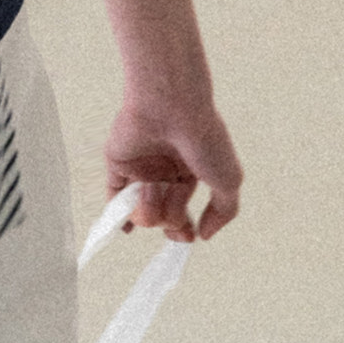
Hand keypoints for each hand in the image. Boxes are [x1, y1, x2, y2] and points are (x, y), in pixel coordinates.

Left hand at [106, 95, 241, 242]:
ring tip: (154, 188)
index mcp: (189, 171)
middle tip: (174, 217)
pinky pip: (114, 196)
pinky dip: (119, 215)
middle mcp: (164, 171)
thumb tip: (204, 234)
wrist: (172, 107)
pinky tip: (125, 229)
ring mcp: (141, 167)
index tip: (189, 235)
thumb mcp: (229, 179)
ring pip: (140, 211)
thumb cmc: (203, 139)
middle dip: (170, 223)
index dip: (184, 230)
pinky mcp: (119, 162)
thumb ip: (223, 212)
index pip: (183, 211)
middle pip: (162, 215)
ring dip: (150, 209)